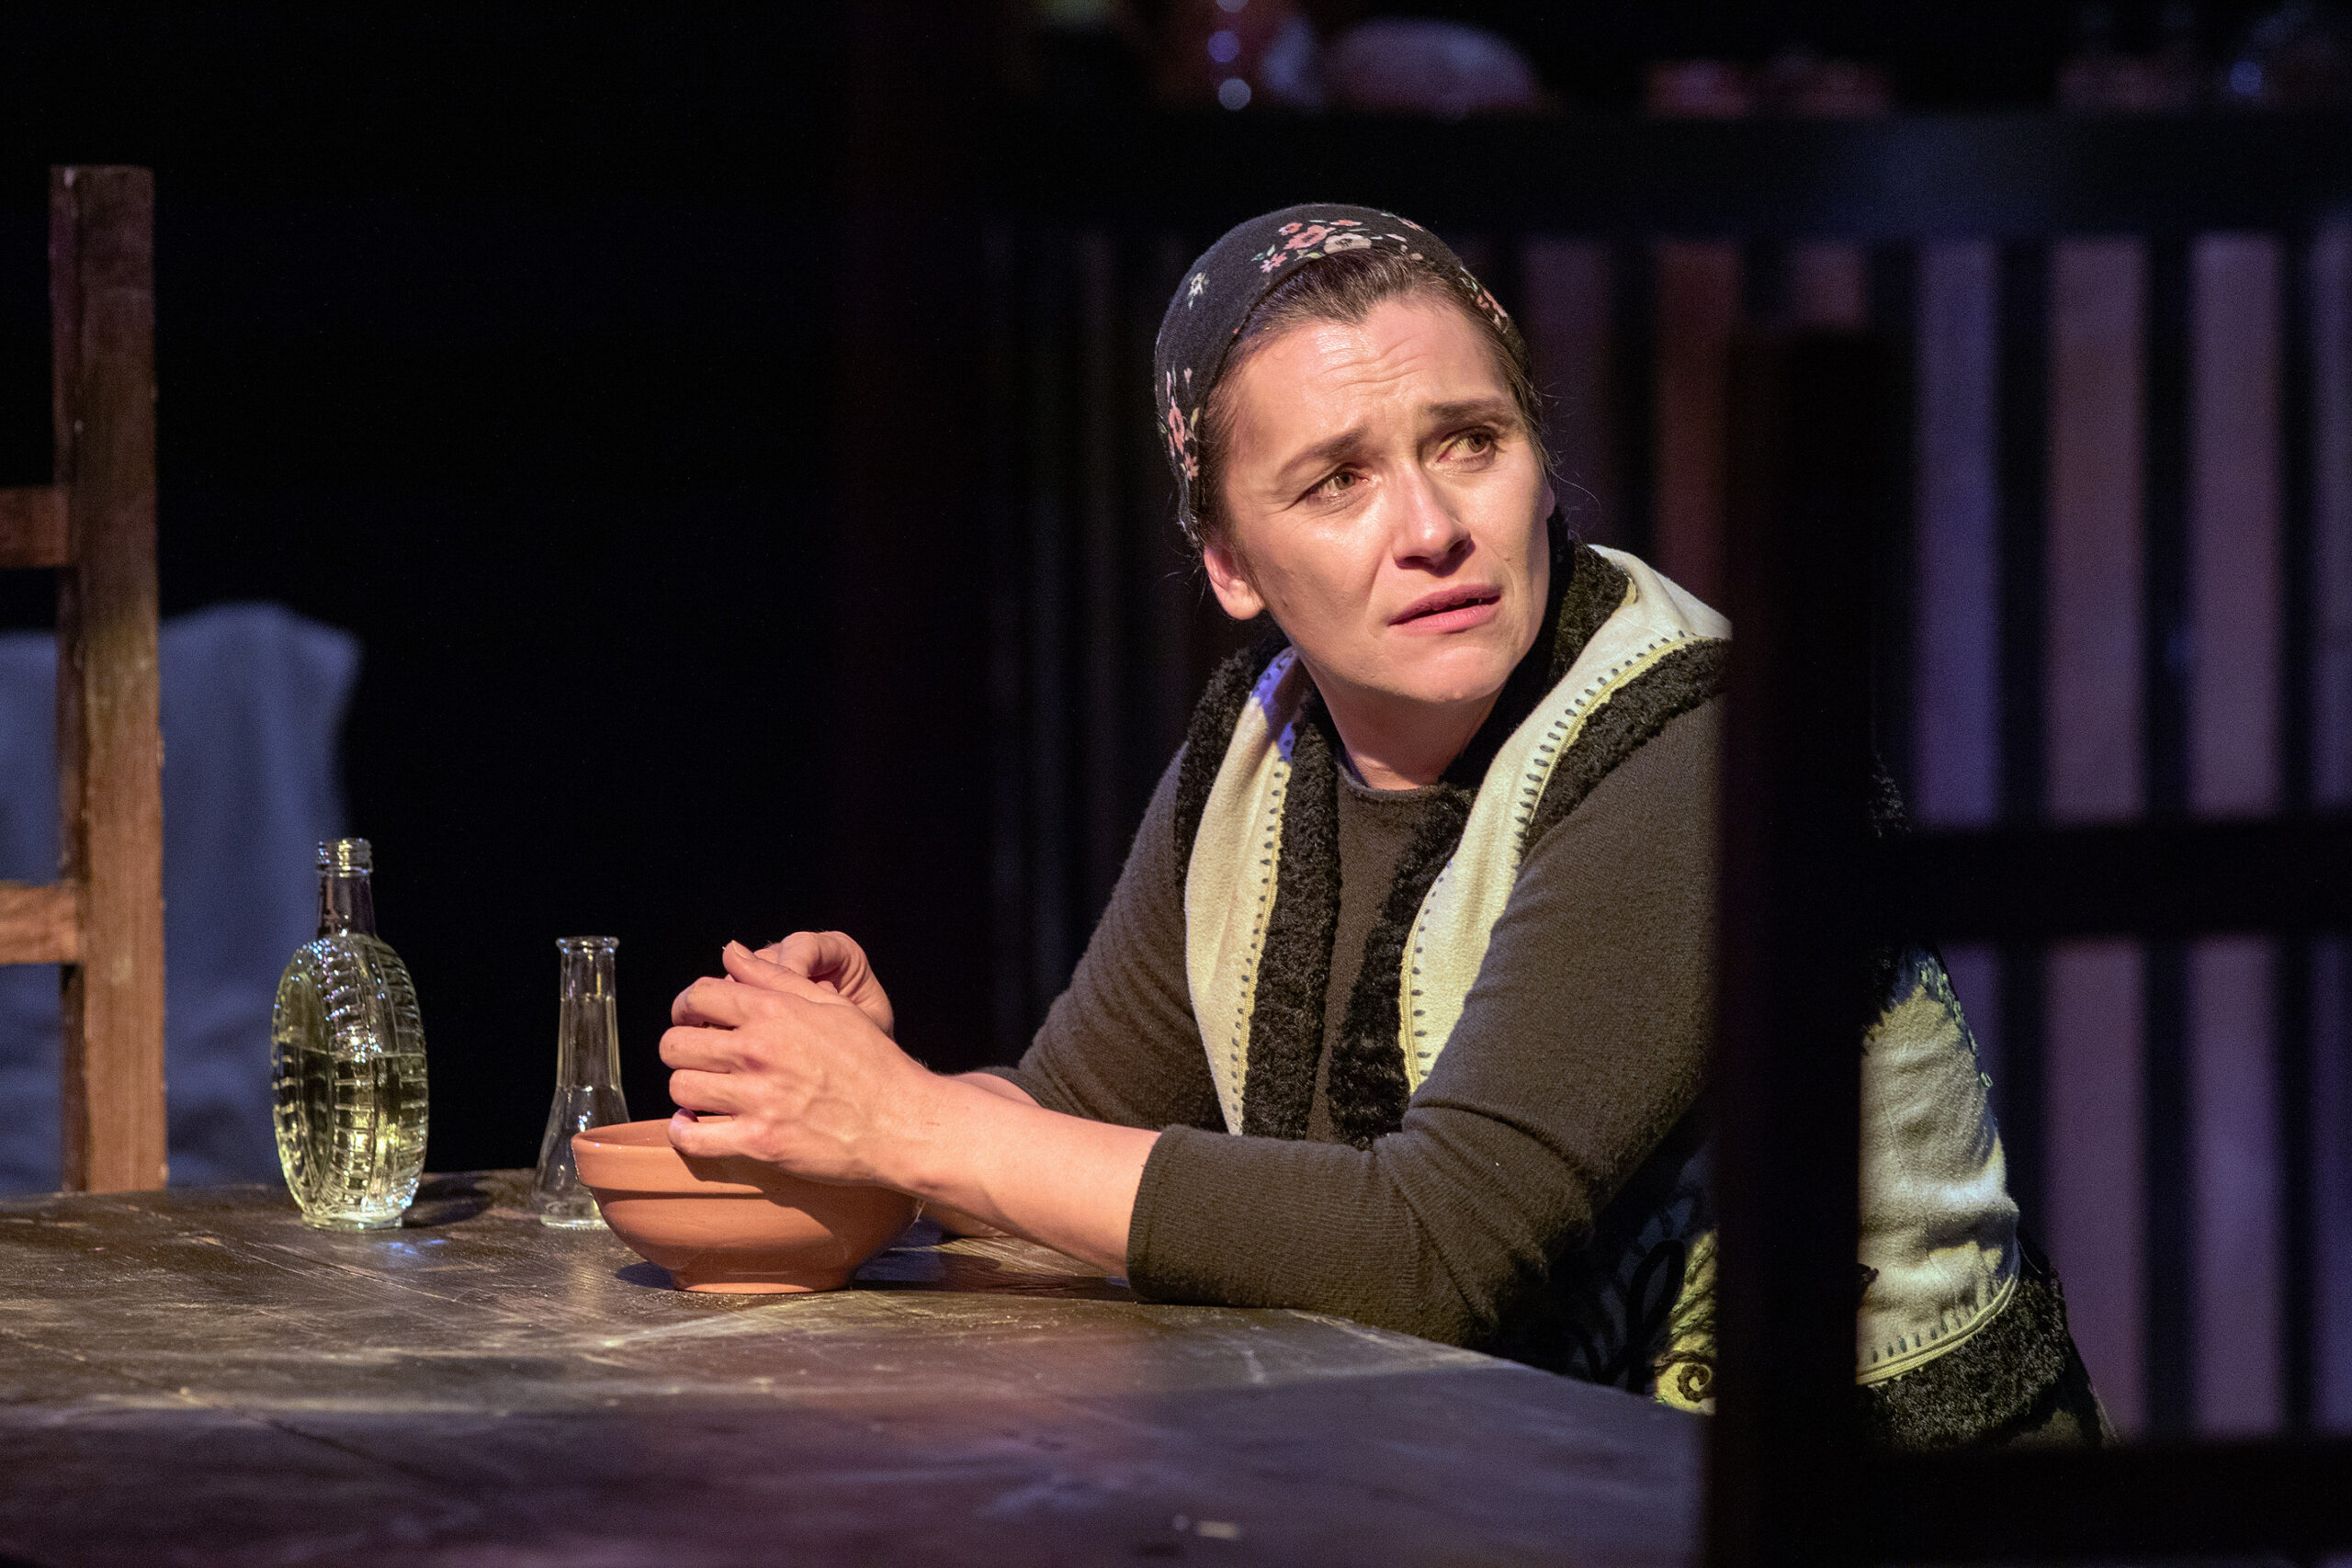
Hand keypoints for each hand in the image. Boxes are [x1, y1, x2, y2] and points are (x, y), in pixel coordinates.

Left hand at [661, 943, 928, 1184]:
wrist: (901, 1122)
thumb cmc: (871, 1063)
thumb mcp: (830, 1005)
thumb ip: (774, 976)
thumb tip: (730, 952)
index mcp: (775, 1012)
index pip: (697, 996)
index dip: (685, 1006)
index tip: (693, 1020)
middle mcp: (759, 1051)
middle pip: (675, 1044)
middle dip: (681, 1049)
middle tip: (698, 1058)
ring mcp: (757, 1099)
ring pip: (681, 1088)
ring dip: (688, 1090)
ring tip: (707, 1091)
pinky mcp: (759, 1142)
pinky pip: (693, 1138)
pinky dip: (685, 1132)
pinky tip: (694, 1125)